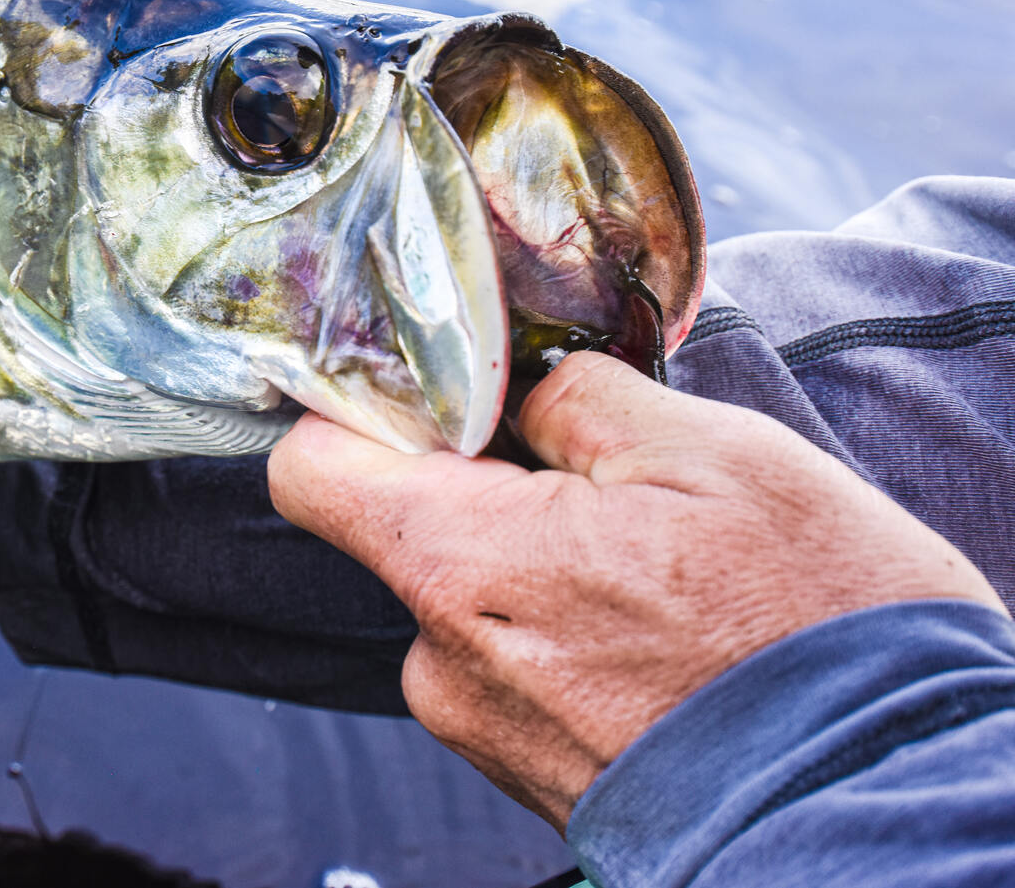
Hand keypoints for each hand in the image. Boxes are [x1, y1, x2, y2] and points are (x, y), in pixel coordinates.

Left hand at [268, 351, 1003, 829]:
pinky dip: (573, 637)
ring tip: (666, 578)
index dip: (357, 413)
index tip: (430, 392)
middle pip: (411, 531)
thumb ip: (579, 401)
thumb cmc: (813, 632)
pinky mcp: (531, 773)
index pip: (313, 471)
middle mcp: (445, 659)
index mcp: (461, 565)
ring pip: (477, 600)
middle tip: (615, 488)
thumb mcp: (712, 456)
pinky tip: (665, 637)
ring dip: (548, 569)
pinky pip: (520, 668)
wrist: (887, 810)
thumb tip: (528, 390)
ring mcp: (484, 728)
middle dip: (496, 492)